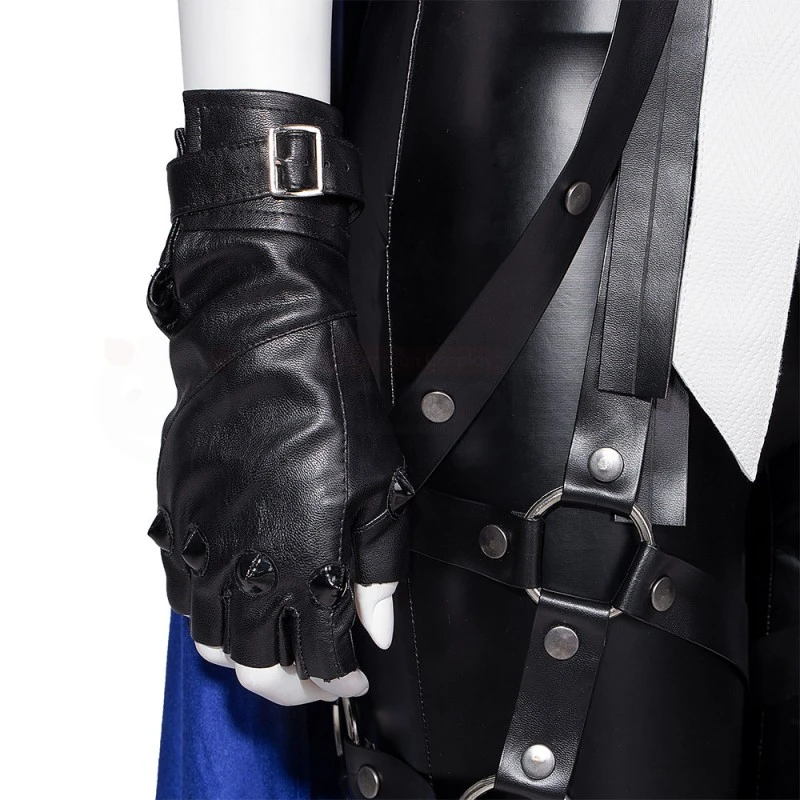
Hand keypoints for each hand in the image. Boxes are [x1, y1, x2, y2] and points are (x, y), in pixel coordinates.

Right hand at [147, 90, 412, 696]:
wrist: (262, 348)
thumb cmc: (332, 407)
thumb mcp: (382, 486)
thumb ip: (380, 568)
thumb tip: (377, 626)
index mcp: (311, 563)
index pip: (321, 660)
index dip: (340, 678)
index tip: (354, 671)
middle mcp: (251, 568)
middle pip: (260, 669)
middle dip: (292, 684)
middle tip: (313, 669)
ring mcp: (207, 547)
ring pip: (214, 643)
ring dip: (246, 655)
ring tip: (274, 638)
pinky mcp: (178, 521)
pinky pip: (181, 597)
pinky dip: (207, 616)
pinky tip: (234, 598)